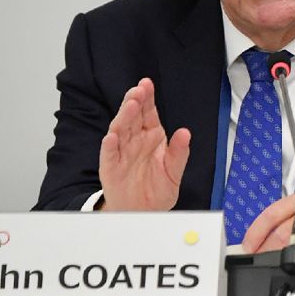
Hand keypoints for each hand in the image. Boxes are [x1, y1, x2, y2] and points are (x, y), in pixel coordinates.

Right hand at [99, 78, 190, 211]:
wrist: (144, 211)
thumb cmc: (157, 189)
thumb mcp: (174, 170)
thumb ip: (179, 152)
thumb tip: (186, 133)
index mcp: (151, 137)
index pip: (148, 113)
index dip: (147, 98)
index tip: (147, 84)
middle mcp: (135, 141)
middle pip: (132, 118)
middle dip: (135, 102)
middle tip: (138, 90)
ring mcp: (121, 153)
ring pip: (120, 131)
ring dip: (123, 118)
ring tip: (129, 106)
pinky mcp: (111, 168)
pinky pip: (109, 155)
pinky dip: (110, 145)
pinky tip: (112, 136)